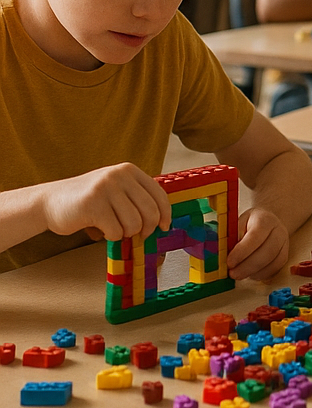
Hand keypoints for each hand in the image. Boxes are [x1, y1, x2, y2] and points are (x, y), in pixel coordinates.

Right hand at [42, 163, 170, 241]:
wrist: (50, 201)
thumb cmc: (89, 201)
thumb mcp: (116, 190)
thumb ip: (136, 199)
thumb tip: (161, 222)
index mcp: (129, 171)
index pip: (158, 194)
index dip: (165, 213)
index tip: (165, 227)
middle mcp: (120, 176)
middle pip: (150, 211)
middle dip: (147, 229)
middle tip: (139, 236)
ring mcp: (106, 188)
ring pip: (134, 223)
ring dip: (126, 233)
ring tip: (114, 229)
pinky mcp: (93, 205)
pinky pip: (115, 231)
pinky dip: (111, 236)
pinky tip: (100, 230)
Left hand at [228, 207, 289, 281]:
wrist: (267, 223)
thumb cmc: (248, 225)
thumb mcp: (238, 224)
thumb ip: (231, 237)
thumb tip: (219, 254)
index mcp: (265, 219)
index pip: (256, 236)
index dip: (242, 252)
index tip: (229, 262)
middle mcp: (278, 230)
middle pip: (267, 251)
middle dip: (247, 266)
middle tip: (232, 274)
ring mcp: (284, 243)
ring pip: (273, 262)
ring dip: (254, 272)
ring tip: (239, 275)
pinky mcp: (284, 255)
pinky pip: (276, 269)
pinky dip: (262, 275)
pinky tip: (250, 275)